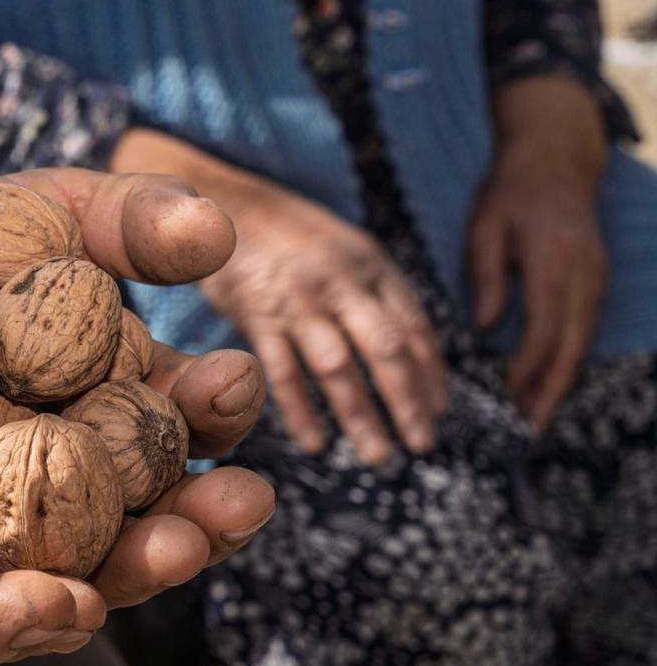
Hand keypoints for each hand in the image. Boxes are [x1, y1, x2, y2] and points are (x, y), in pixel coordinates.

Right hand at [111, 129, 447, 465]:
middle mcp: (341, 282)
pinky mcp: (258, 316)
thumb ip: (373, 293)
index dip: (432, 373)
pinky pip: (284, 371)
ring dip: (361, 416)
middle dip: (409, 401)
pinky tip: (315, 444)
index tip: (440, 413)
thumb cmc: (289, 237)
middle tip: (423, 446)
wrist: (224, 209)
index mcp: (372, 266)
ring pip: (338, 367)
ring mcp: (299, 300)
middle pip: (386, 348)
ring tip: (378, 456)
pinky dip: (301, 411)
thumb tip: (407, 349)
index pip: (415, 325)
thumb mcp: (344, 251)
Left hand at [469, 76, 608, 430]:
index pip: (543, 329)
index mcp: (552, 263)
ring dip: (561, 381)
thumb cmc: (511, 193)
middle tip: (529, 428)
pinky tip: (547, 380)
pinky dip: (568, 359)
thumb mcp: (485, 227)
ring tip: (536, 416)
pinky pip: (584, 328)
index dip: (527, 368)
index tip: (507, 398)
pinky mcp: (597, 280)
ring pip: (583, 342)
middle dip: (551, 390)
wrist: (557, 158)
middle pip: (572, 346)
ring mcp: (596, 278)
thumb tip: (484, 327)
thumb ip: (485, 277)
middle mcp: (583, 275)